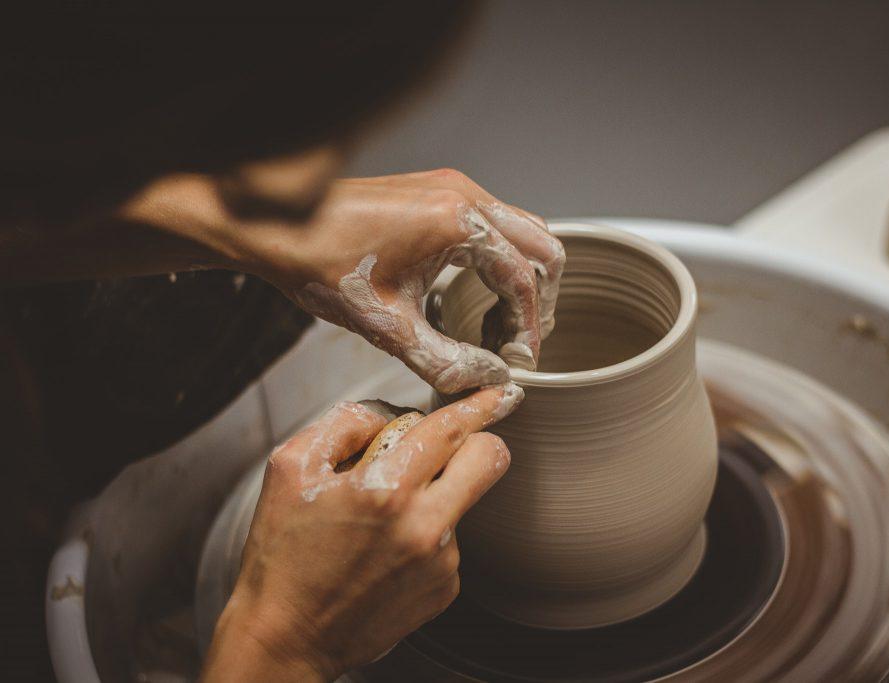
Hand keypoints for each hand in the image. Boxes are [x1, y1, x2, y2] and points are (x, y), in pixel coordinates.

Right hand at [200, 384, 521, 681]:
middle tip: (454, 446)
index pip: (451, 430)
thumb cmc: (282, 556)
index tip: (498, 394)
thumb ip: (344, 424)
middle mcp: (424, 527)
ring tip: (382, 520)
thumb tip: (387, 413)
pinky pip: (451, 543)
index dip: (479, 404)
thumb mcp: (292, 469)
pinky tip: (387, 552)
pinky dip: (427, 536)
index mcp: (387, 490)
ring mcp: (440, 563)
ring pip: (464, 502)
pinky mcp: (443, 590)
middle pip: (490, 461)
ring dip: (437, 496)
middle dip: (481, 443)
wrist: (286, 639)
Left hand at [229, 170, 564, 392]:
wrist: (275, 226)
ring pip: (524, 232)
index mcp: (457, 222)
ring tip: (498, 328)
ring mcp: (453, 188)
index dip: (527, 329)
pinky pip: (495, 225)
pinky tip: (475, 298)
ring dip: (523, 280)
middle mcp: (464, 195)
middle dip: (538, 301)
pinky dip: (500, 262)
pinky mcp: (439, 192)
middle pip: (543, 247)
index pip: (523, 279)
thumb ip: (447, 361)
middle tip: (517, 345)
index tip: (517, 363)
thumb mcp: (387, 327)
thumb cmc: (321, 266)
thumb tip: (492, 379)